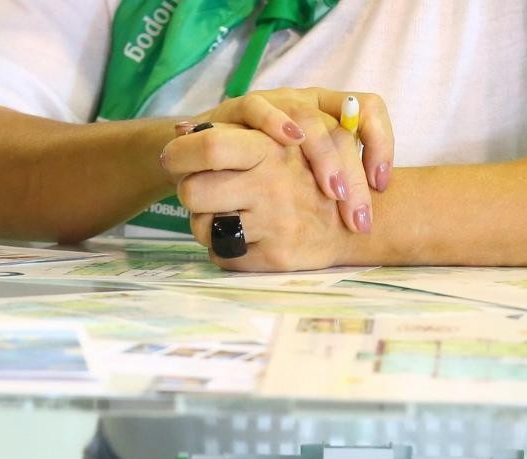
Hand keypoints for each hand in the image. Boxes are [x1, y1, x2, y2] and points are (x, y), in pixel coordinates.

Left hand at [170, 131, 351, 271]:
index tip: (173, 157)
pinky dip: (225, 248)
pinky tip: (245, 237)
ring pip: (202, 228)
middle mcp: (271, 186)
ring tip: (225, 215)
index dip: (180, 153)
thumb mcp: (281, 142)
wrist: (354, 221)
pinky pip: (221, 255)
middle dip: (188, 192)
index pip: (209, 146)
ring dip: (204, 223)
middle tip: (199, 191)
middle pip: (193, 191)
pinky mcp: (274, 257)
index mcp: (270, 149)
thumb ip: (237, 135)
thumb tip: (180, 132)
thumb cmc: (306, 175)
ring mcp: (274, 225)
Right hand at [180, 88, 393, 234]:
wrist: (203, 156)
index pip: (369, 110)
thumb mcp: (302, 181)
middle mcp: (307, 104)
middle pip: (341, 126)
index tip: (382, 185)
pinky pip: (259, 108)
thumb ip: (329, 188)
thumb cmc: (262, 171)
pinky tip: (290, 142)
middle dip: (355, 172)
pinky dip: (276, 123)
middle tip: (359, 215)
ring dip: (326, 156)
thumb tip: (366, 217)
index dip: (382, 143)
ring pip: (308, 117)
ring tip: (334, 193)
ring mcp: (276, 104)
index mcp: (329, 114)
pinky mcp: (241, 108)